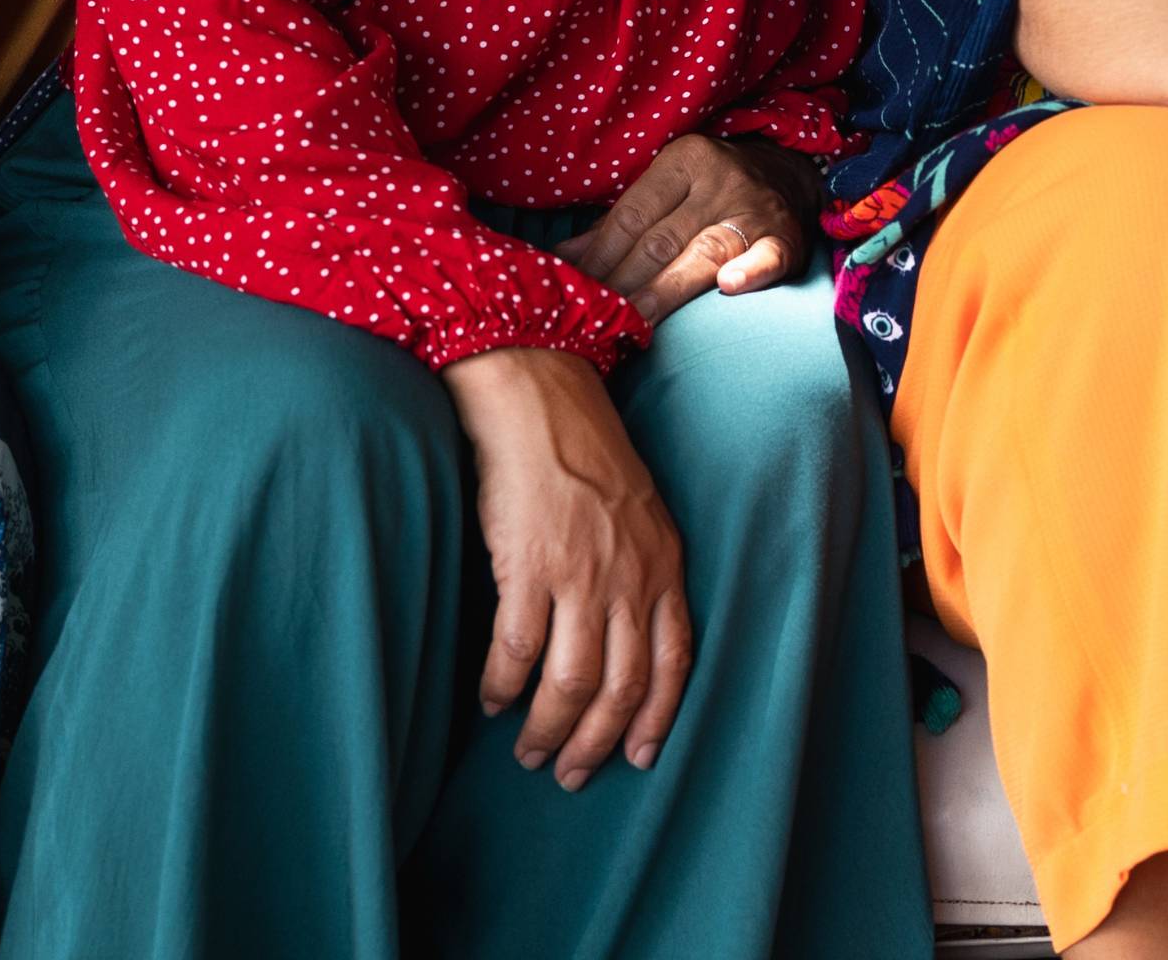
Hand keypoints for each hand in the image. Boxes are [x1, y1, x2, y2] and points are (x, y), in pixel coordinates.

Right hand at [443, 347, 691, 789]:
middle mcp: (630, 576)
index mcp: (663, 561)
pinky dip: (503, 687)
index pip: (675, 660)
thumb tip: (621, 634)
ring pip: (571, 685)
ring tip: (528, 750)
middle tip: (569, 772)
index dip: (657, 717)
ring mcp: (581, 574)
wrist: (537, 395)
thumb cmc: (582, 448)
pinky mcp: (529, 568)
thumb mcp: (638, 509)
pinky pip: (517, 653)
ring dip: (548, 729)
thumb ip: (640, 567)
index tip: (639, 757)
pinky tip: (492, 699)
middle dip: (596, 743)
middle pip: (622, 687)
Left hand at [561, 132, 817, 326]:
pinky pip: (768, 255)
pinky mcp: (786, 237)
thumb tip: (563, 259)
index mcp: (684, 160)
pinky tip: (729, 287)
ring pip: (703, 253)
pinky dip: (751, 270)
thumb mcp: (668, 188)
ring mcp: (754, 208)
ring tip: (634, 321)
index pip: (631, 215)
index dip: (599, 257)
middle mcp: (719, 180)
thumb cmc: (711, 187)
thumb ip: (619, 224)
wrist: (790, 173)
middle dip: (622, 282)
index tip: (574, 291)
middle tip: (594, 318)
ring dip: (666, 290)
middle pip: (660, 239)